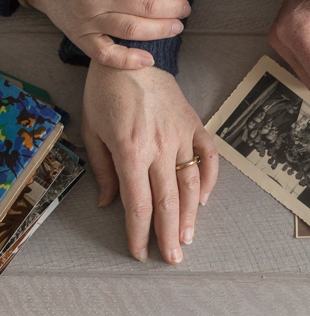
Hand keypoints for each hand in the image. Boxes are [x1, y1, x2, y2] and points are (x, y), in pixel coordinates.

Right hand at [23, 0, 191, 68]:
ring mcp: (87, 17)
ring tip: (177, 26)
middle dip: (174, 8)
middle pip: (147, 5)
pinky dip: (128, 60)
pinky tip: (148, 59)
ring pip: (133, 29)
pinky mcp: (79, 36)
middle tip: (185, 7)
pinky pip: (105, 54)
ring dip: (162, 30)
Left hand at [81, 62, 218, 263]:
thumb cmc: (106, 93)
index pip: (139, 203)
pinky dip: (211, 179)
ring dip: (191, 215)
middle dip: (170, 234)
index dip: (139, 232)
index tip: (140, 252)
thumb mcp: (93, 131)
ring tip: (188, 238)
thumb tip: (110, 202)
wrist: (131, 57)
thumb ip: (104, 170)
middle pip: (169, 201)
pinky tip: (205, 199)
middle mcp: (160, 148)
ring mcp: (182, 136)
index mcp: (131, 151)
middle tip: (173, 258)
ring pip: (191, 184)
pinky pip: (209, 156)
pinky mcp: (195, 125)